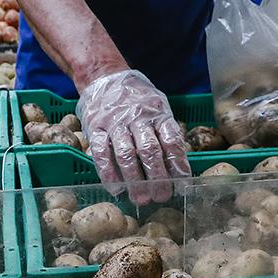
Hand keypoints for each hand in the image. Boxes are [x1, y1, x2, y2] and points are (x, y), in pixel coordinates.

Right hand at [76, 69, 190, 203]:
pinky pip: (101, 153)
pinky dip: (108, 173)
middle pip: (149, 151)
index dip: (177, 164)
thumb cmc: (138, 100)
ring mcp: (115, 123)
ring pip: (126, 154)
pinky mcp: (95, 128)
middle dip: (157, 177)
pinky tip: (116, 189)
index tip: (181, 184)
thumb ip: (168, 132)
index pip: (171, 141)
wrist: (105, 78)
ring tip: (141, 199)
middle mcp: (137, 117)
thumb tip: (181, 165)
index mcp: (158, 113)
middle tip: (161, 196)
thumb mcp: (159, 107)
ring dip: (134, 180)